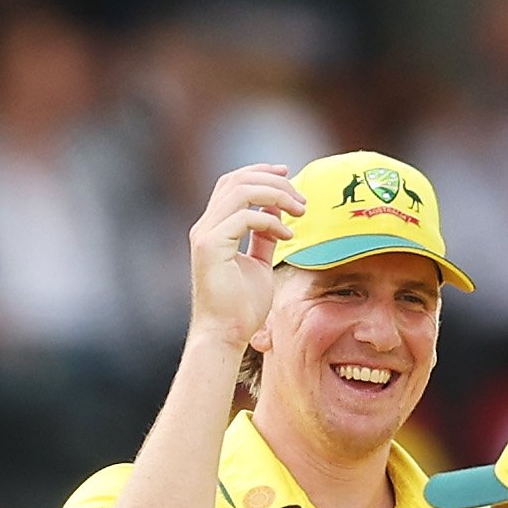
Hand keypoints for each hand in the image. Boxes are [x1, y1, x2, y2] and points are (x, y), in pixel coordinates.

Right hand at [189, 164, 303, 344]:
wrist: (225, 335)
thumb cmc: (241, 308)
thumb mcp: (259, 263)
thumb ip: (264, 237)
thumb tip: (276, 212)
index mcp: (214, 227)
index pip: (233, 184)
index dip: (259, 173)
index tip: (288, 174)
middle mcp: (205, 226)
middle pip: (236, 180)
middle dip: (273, 181)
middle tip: (302, 197)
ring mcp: (205, 235)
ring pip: (240, 191)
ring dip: (276, 195)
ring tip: (300, 211)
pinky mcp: (210, 247)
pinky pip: (244, 218)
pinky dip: (271, 221)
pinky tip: (288, 236)